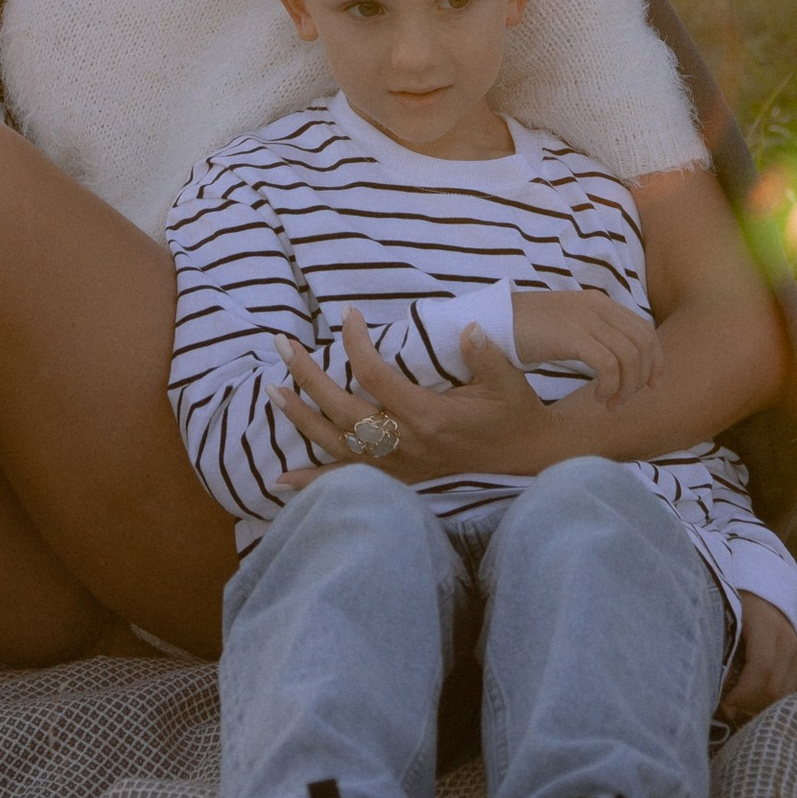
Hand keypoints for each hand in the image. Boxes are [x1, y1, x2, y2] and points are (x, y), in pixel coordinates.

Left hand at [279, 312, 554, 488]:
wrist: (525, 457)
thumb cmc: (513, 414)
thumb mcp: (508, 382)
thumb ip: (486, 355)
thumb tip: (469, 328)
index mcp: (428, 416)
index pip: (375, 376)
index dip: (356, 343)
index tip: (347, 315)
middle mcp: (405, 444)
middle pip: (342, 410)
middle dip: (307, 376)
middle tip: (282, 345)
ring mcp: (397, 467)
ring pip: (336, 443)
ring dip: (300, 417)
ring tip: (271, 389)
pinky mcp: (396, 481)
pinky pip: (347, 482)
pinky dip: (312, 482)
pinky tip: (280, 481)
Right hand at [508, 282, 663, 405]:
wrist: (492, 322)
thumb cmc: (527, 331)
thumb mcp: (569, 327)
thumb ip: (595, 335)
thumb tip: (621, 362)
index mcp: (599, 303)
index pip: (645, 330)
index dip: (655, 360)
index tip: (651, 386)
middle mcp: (598, 307)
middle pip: (643, 344)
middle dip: (643, 377)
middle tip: (624, 400)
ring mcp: (585, 319)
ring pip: (630, 356)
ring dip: (627, 387)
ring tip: (610, 403)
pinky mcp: (572, 336)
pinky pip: (609, 365)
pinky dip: (611, 386)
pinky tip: (599, 397)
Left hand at [718, 593, 796, 725]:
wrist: (766, 583)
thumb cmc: (738, 599)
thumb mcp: (726, 615)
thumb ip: (722, 646)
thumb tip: (715, 684)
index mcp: (767, 626)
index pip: (762, 668)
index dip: (743, 692)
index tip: (724, 704)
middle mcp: (788, 641)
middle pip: (775, 687)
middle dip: (750, 705)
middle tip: (727, 710)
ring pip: (785, 693)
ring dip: (762, 707)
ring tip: (739, 708)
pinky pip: (790, 690)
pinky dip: (773, 701)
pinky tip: (754, 703)